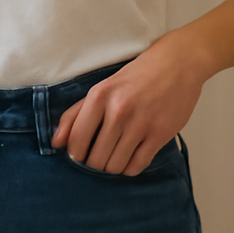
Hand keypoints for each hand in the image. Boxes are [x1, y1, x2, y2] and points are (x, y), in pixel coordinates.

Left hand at [51, 32, 212, 174]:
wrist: (177, 63)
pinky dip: (130, 168)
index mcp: (99, 96)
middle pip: (95, 158)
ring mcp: (140, 124)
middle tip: (99, 157)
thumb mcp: (101, 87)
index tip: (80, 155)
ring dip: (112, 167)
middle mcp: (118, 111)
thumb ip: (76, 114)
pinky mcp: (160, 134)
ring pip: (115, 165)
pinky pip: (137, 165)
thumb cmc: (136, 76)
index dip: (75, 154)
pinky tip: (130, 157)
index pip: (76, 139)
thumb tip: (56, 142)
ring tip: (114, 157)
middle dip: (94, 163)